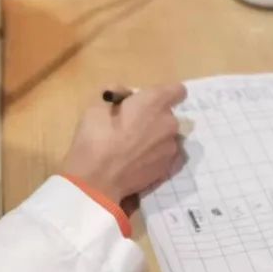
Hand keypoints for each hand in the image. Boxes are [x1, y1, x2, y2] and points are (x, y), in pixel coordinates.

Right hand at [60, 84, 187, 203]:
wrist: (97, 181)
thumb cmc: (95, 138)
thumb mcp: (96, 107)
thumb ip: (115, 93)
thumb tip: (124, 93)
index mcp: (154, 103)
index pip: (177, 90)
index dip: (165, 94)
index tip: (149, 101)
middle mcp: (169, 123)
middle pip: (168, 115)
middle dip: (153, 117)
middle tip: (129, 126)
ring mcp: (171, 148)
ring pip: (166, 136)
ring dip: (155, 137)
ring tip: (131, 148)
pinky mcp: (167, 168)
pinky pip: (166, 155)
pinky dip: (155, 155)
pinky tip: (138, 161)